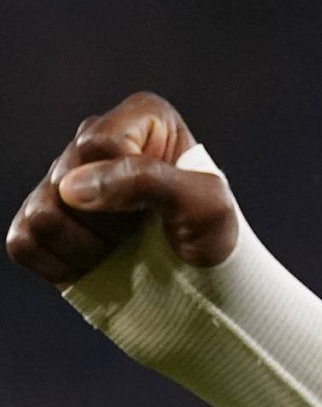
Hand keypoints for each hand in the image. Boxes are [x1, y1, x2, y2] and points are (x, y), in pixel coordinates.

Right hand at [7, 91, 239, 286]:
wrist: (203, 286)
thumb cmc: (211, 239)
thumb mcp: (206, 206)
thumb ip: (147, 180)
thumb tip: (71, 188)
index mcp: (142, 120)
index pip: (100, 144)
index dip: (127, 185)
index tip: (160, 204)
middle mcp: (94, 143)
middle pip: (67, 181)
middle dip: (112, 220)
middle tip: (145, 229)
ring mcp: (61, 183)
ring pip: (42, 213)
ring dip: (90, 246)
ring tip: (122, 245)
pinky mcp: (39, 223)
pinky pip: (24, 243)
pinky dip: (64, 264)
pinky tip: (97, 260)